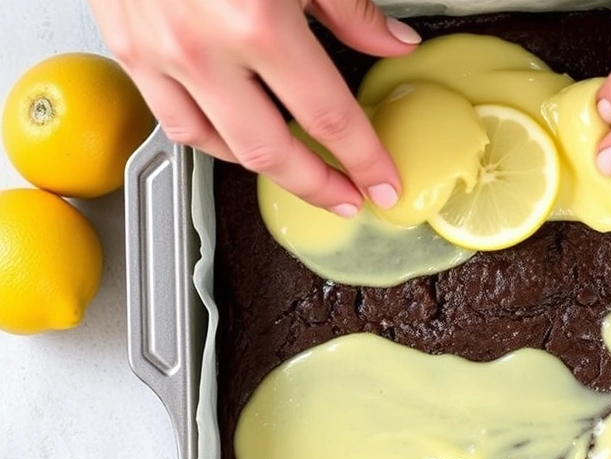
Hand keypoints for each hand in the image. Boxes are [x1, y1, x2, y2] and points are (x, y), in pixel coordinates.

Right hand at [87, 0, 421, 216]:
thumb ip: (350, 10)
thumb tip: (391, 43)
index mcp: (257, 22)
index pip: (328, 117)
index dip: (363, 159)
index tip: (383, 182)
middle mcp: (202, 47)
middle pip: (272, 151)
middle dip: (319, 185)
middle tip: (347, 196)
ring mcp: (158, 53)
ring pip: (219, 146)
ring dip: (266, 169)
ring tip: (301, 173)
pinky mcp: (127, 49)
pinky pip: (174, 121)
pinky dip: (213, 142)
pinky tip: (239, 141)